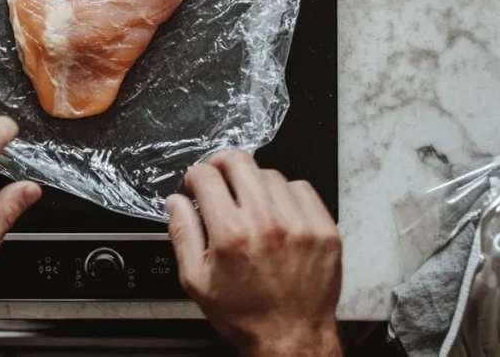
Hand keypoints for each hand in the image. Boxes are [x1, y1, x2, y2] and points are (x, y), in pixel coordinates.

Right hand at [166, 152, 341, 356]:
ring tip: (251, 204)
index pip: (206, 176)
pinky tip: (278, 212)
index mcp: (231, 234)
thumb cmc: (245, 314)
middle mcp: (267, 223)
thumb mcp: (197, 281)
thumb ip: (182, 234)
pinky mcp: (323, 229)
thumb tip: (176, 201)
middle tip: (220, 178)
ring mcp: (300, 224)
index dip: (195, 175)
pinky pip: (302, 189)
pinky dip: (286, 194)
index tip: (197, 184)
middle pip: (240, 161)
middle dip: (222, 165)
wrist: (291, 339)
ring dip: (255, 182)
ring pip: (271, 174)